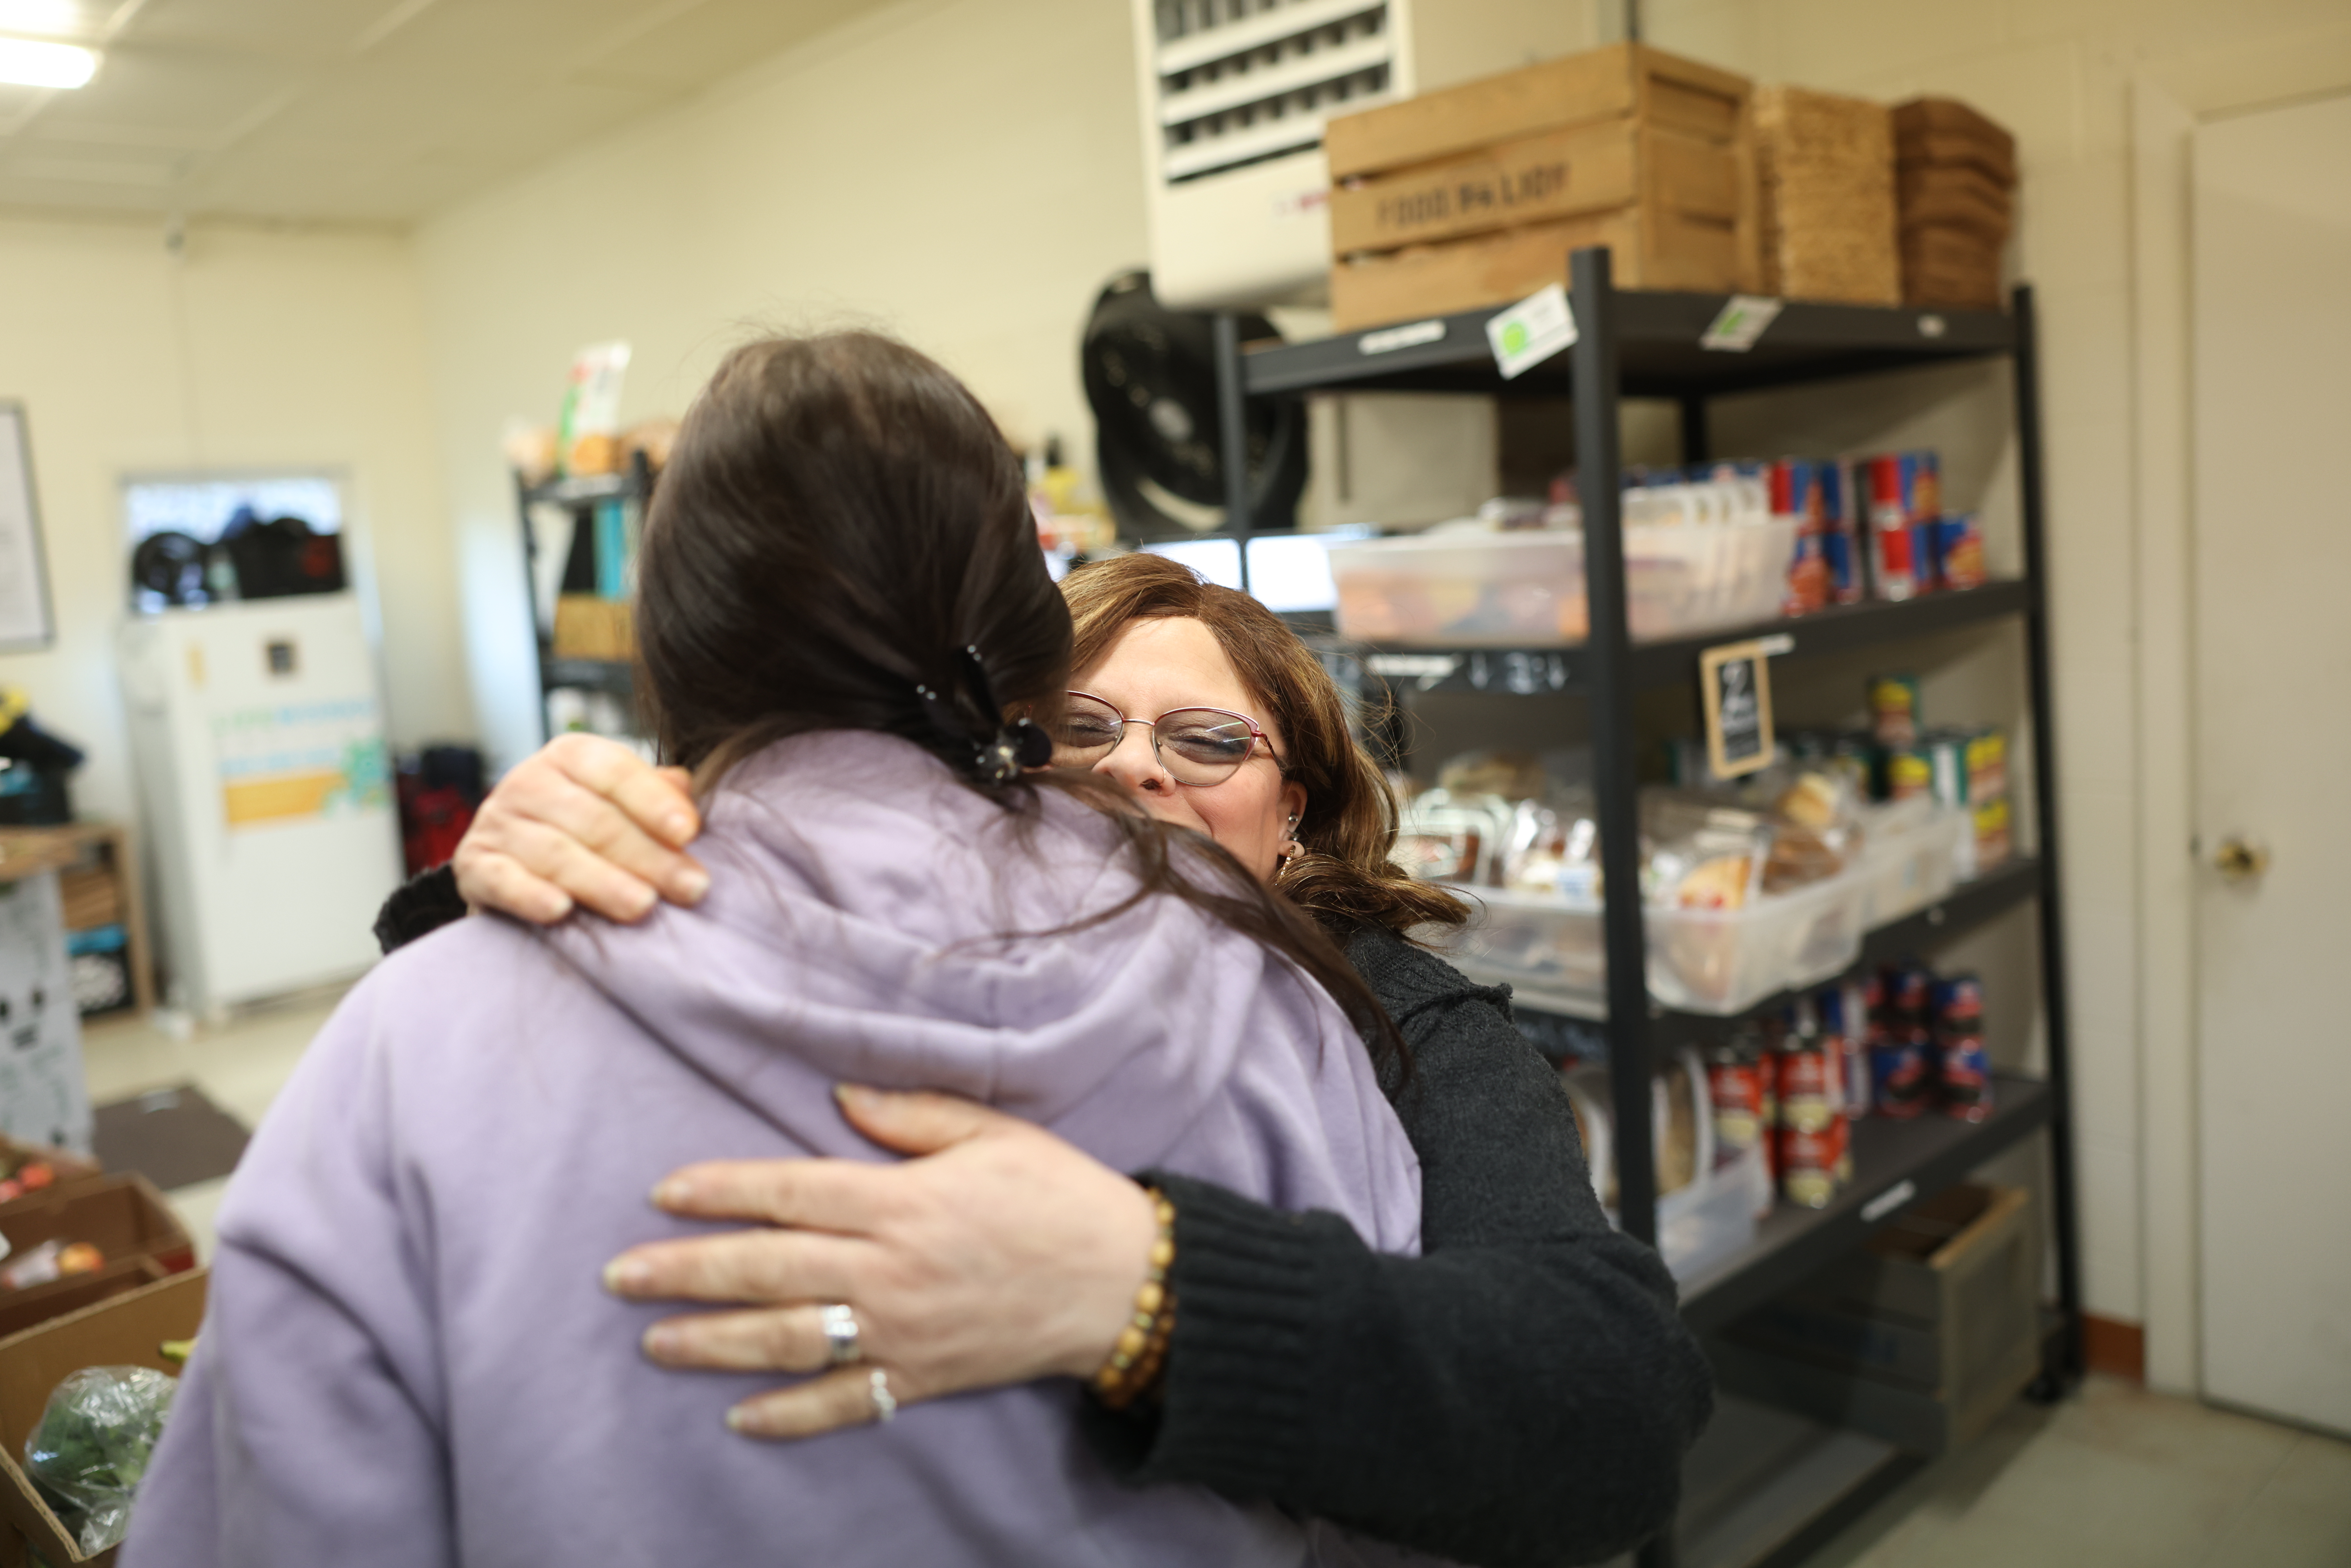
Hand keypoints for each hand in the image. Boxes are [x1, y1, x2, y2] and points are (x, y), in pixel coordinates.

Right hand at [453, 733, 706, 922]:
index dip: (654, 802)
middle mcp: (528, 781)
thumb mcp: (621, 803)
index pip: (616, 771)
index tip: (690, 832)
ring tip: (643, 906)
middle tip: (690, 887)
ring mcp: (496, 822)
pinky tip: (560, 911)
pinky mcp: (473, 864)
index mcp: (571, 756)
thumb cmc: (586, 830)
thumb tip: (683, 786)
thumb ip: (654, 794)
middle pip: (594, 819)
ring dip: (602, 882)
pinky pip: (502, 879)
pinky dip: (530, 895)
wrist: (514, 862)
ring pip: (556, 852)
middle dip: (647, 856)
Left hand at [602, 1086, 1158, 1438]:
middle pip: (768, 1270)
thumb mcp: (994, 1132)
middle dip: (686, 1272)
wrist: (1125, 1281)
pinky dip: (789, 1415)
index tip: (664, 1193)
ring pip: (788, 1340)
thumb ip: (914, 1114)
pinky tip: (738, 1415)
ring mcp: (903, 1331)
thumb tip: (841, 1096)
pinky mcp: (923, 1377)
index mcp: (902, 1202)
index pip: (789, 1192)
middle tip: (620, 1276)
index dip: (721, 1191)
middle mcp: (890, 1270)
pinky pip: (845, 1403)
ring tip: (654, 1341)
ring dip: (713, 1343)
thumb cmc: (1059, 1195)